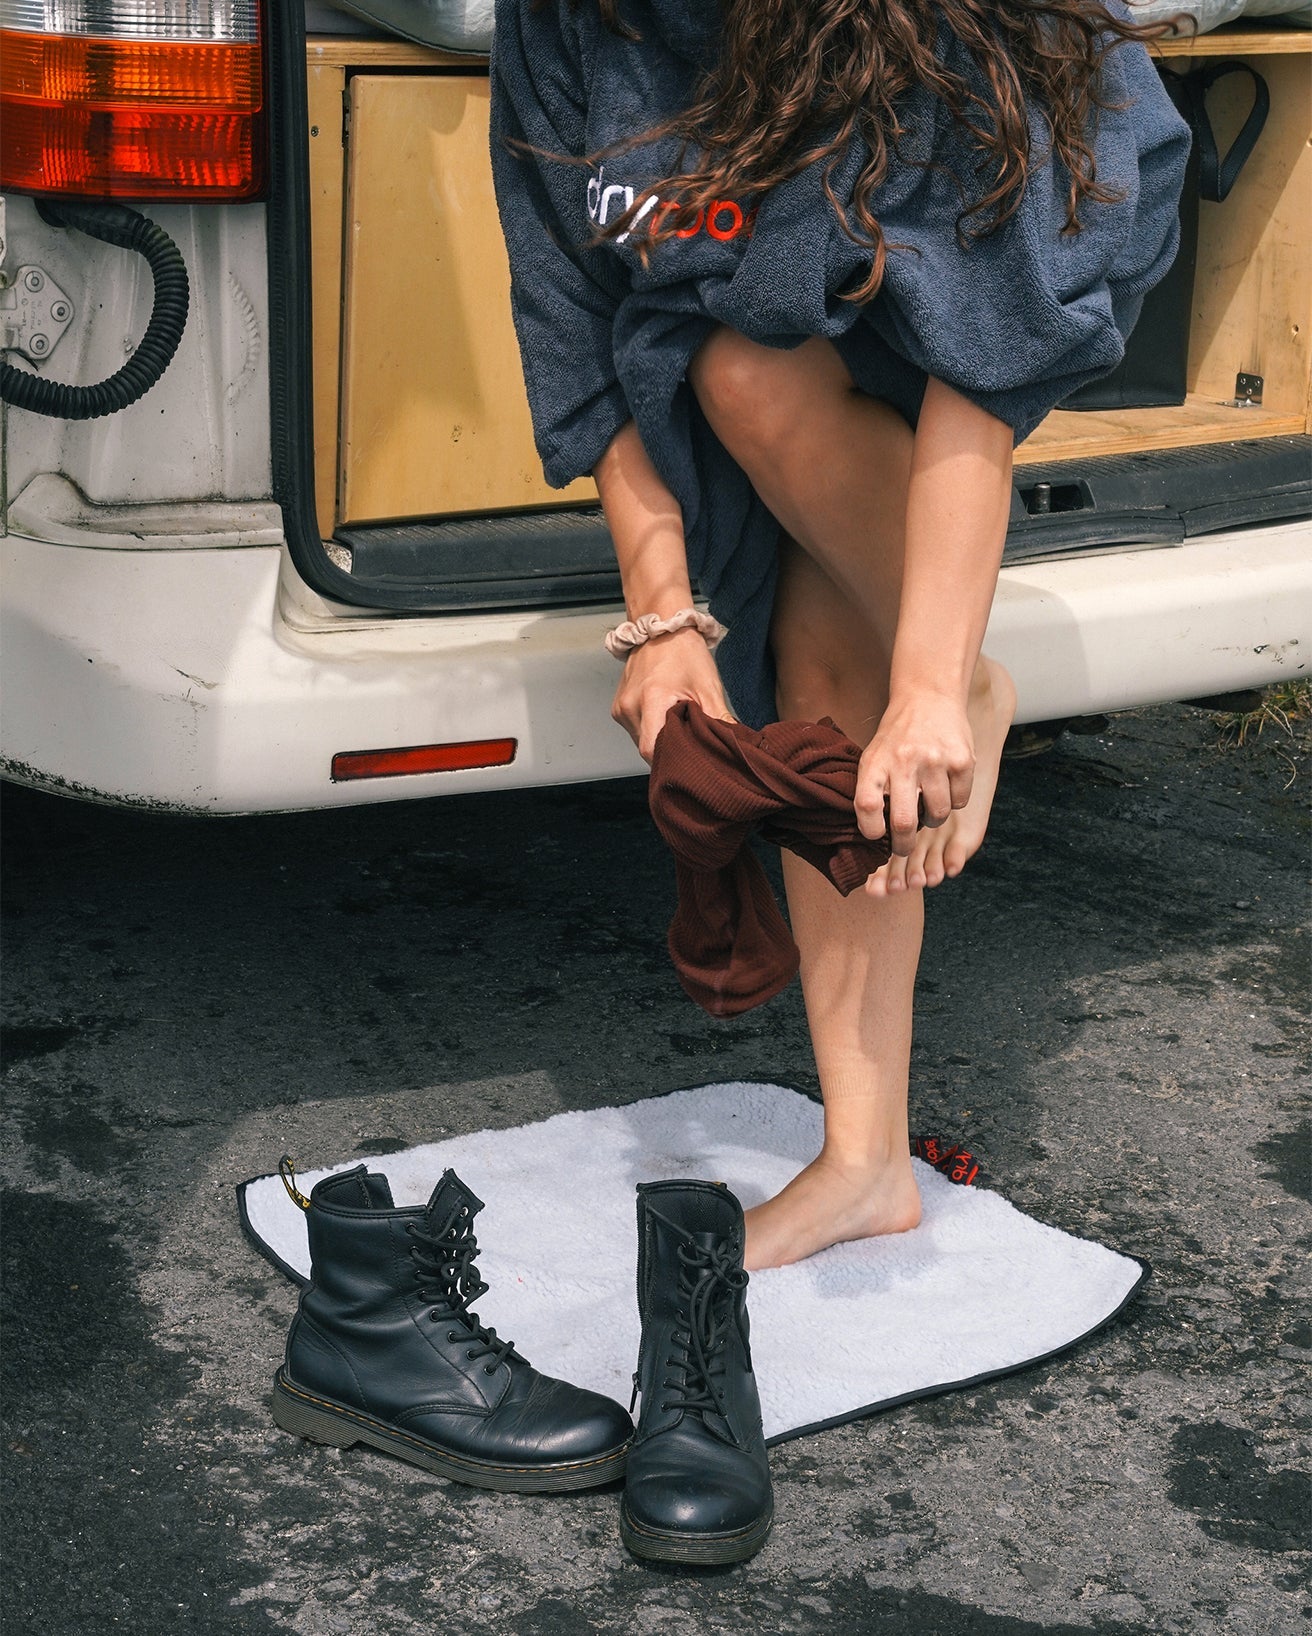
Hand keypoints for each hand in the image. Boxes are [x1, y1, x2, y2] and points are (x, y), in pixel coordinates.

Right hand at [611, 628, 733, 761]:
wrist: (662, 626)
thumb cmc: (684, 651)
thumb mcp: (708, 687)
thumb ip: (719, 721)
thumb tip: (733, 746)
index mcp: (651, 699)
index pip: (652, 750)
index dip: (672, 758)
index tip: (689, 757)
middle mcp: (629, 706)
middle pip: (648, 748)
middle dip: (671, 748)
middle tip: (691, 737)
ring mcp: (620, 708)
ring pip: (642, 741)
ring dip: (661, 738)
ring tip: (678, 722)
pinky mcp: (618, 708)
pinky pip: (636, 730)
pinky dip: (652, 729)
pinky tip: (666, 716)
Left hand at [855, 691, 974, 855]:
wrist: (928, 696)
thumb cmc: (898, 736)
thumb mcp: (875, 755)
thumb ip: (873, 789)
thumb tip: (876, 834)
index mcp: (876, 762)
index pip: (866, 805)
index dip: (870, 830)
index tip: (876, 835)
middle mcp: (904, 761)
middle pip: (903, 822)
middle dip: (903, 845)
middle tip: (904, 847)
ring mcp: (935, 760)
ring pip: (937, 815)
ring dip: (932, 820)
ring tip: (928, 807)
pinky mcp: (962, 759)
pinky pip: (960, 801)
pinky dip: (954, 801)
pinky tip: (947, 786)